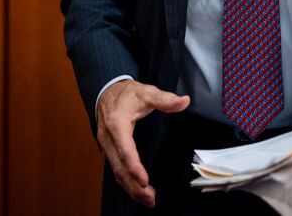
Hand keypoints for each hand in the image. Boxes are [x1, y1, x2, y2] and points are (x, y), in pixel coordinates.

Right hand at [96, 80, 189, 207]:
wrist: (107, 91)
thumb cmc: (126, 94)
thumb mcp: (146, 92)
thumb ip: (165, 99)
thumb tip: (183, 101)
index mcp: (117, 123)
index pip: (125, 148)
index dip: (134, 166)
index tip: (144, 180)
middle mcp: (109, 137)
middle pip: (119, 166)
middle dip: (133, 184)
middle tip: (150, 197)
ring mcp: (107, 145)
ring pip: (116, 171)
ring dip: (130, 187)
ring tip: (148, 199)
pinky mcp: (110, 150)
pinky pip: (116, 169)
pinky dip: (126, 182)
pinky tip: (137, 191)